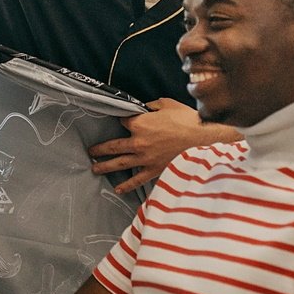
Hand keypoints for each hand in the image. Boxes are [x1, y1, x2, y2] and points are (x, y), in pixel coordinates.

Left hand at [87, 98, 237, 195]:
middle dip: (99, 149)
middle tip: (90, 152)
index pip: (122, 121)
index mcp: (140, 123)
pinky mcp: (154, 170)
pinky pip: (136, 179)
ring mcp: (145, 158)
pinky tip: (118, 188)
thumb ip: (152, 106)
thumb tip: (146, 108)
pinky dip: (126, 185)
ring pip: (119, 163)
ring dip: (105, 166)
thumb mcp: (167, 104)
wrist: (203, 139)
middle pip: (113, 145)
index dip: (120, 119)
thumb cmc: (187, 119)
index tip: (118, 120)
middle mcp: (138, 142)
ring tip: (94, 168)